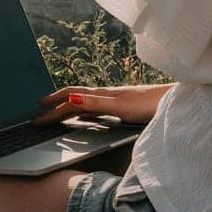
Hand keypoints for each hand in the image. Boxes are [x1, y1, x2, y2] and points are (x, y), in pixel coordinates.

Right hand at [31, 82, 175, 125]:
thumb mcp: (120, 107)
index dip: (52, 105)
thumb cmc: (150, 105)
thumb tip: (69, 100)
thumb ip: (95, 103)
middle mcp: (105, 95)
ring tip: (56, 112)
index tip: (37, 114)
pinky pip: (95, 108)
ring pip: (84, 102)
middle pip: (74, 98)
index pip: (70, 98)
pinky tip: (85, 116)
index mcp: (101, 94)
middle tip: (39, 111)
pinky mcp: (123, 107)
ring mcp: (114, 100)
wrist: (174, 103)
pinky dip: (82, 111)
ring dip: (67, 106)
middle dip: (55, 104)